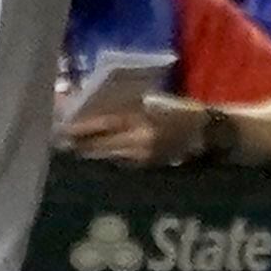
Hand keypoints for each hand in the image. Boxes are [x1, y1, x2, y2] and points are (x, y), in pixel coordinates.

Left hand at [63, 93, 214, 169]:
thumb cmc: (182, 111)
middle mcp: (140, 142)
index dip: (84, 128)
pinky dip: (106, 161)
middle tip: (61, 144)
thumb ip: (130, 107)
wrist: (209, 133)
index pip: (106, 125)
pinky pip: (120, 165)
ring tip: (72, 152)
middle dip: (81, 146)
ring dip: (91, 155)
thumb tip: (96, 109)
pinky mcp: (147, 169)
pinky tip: (95, 160)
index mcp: (143, 120)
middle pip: (102, 146)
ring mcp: (143, 158)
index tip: (64, 130)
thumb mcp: (156, 102)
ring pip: (109, 158)